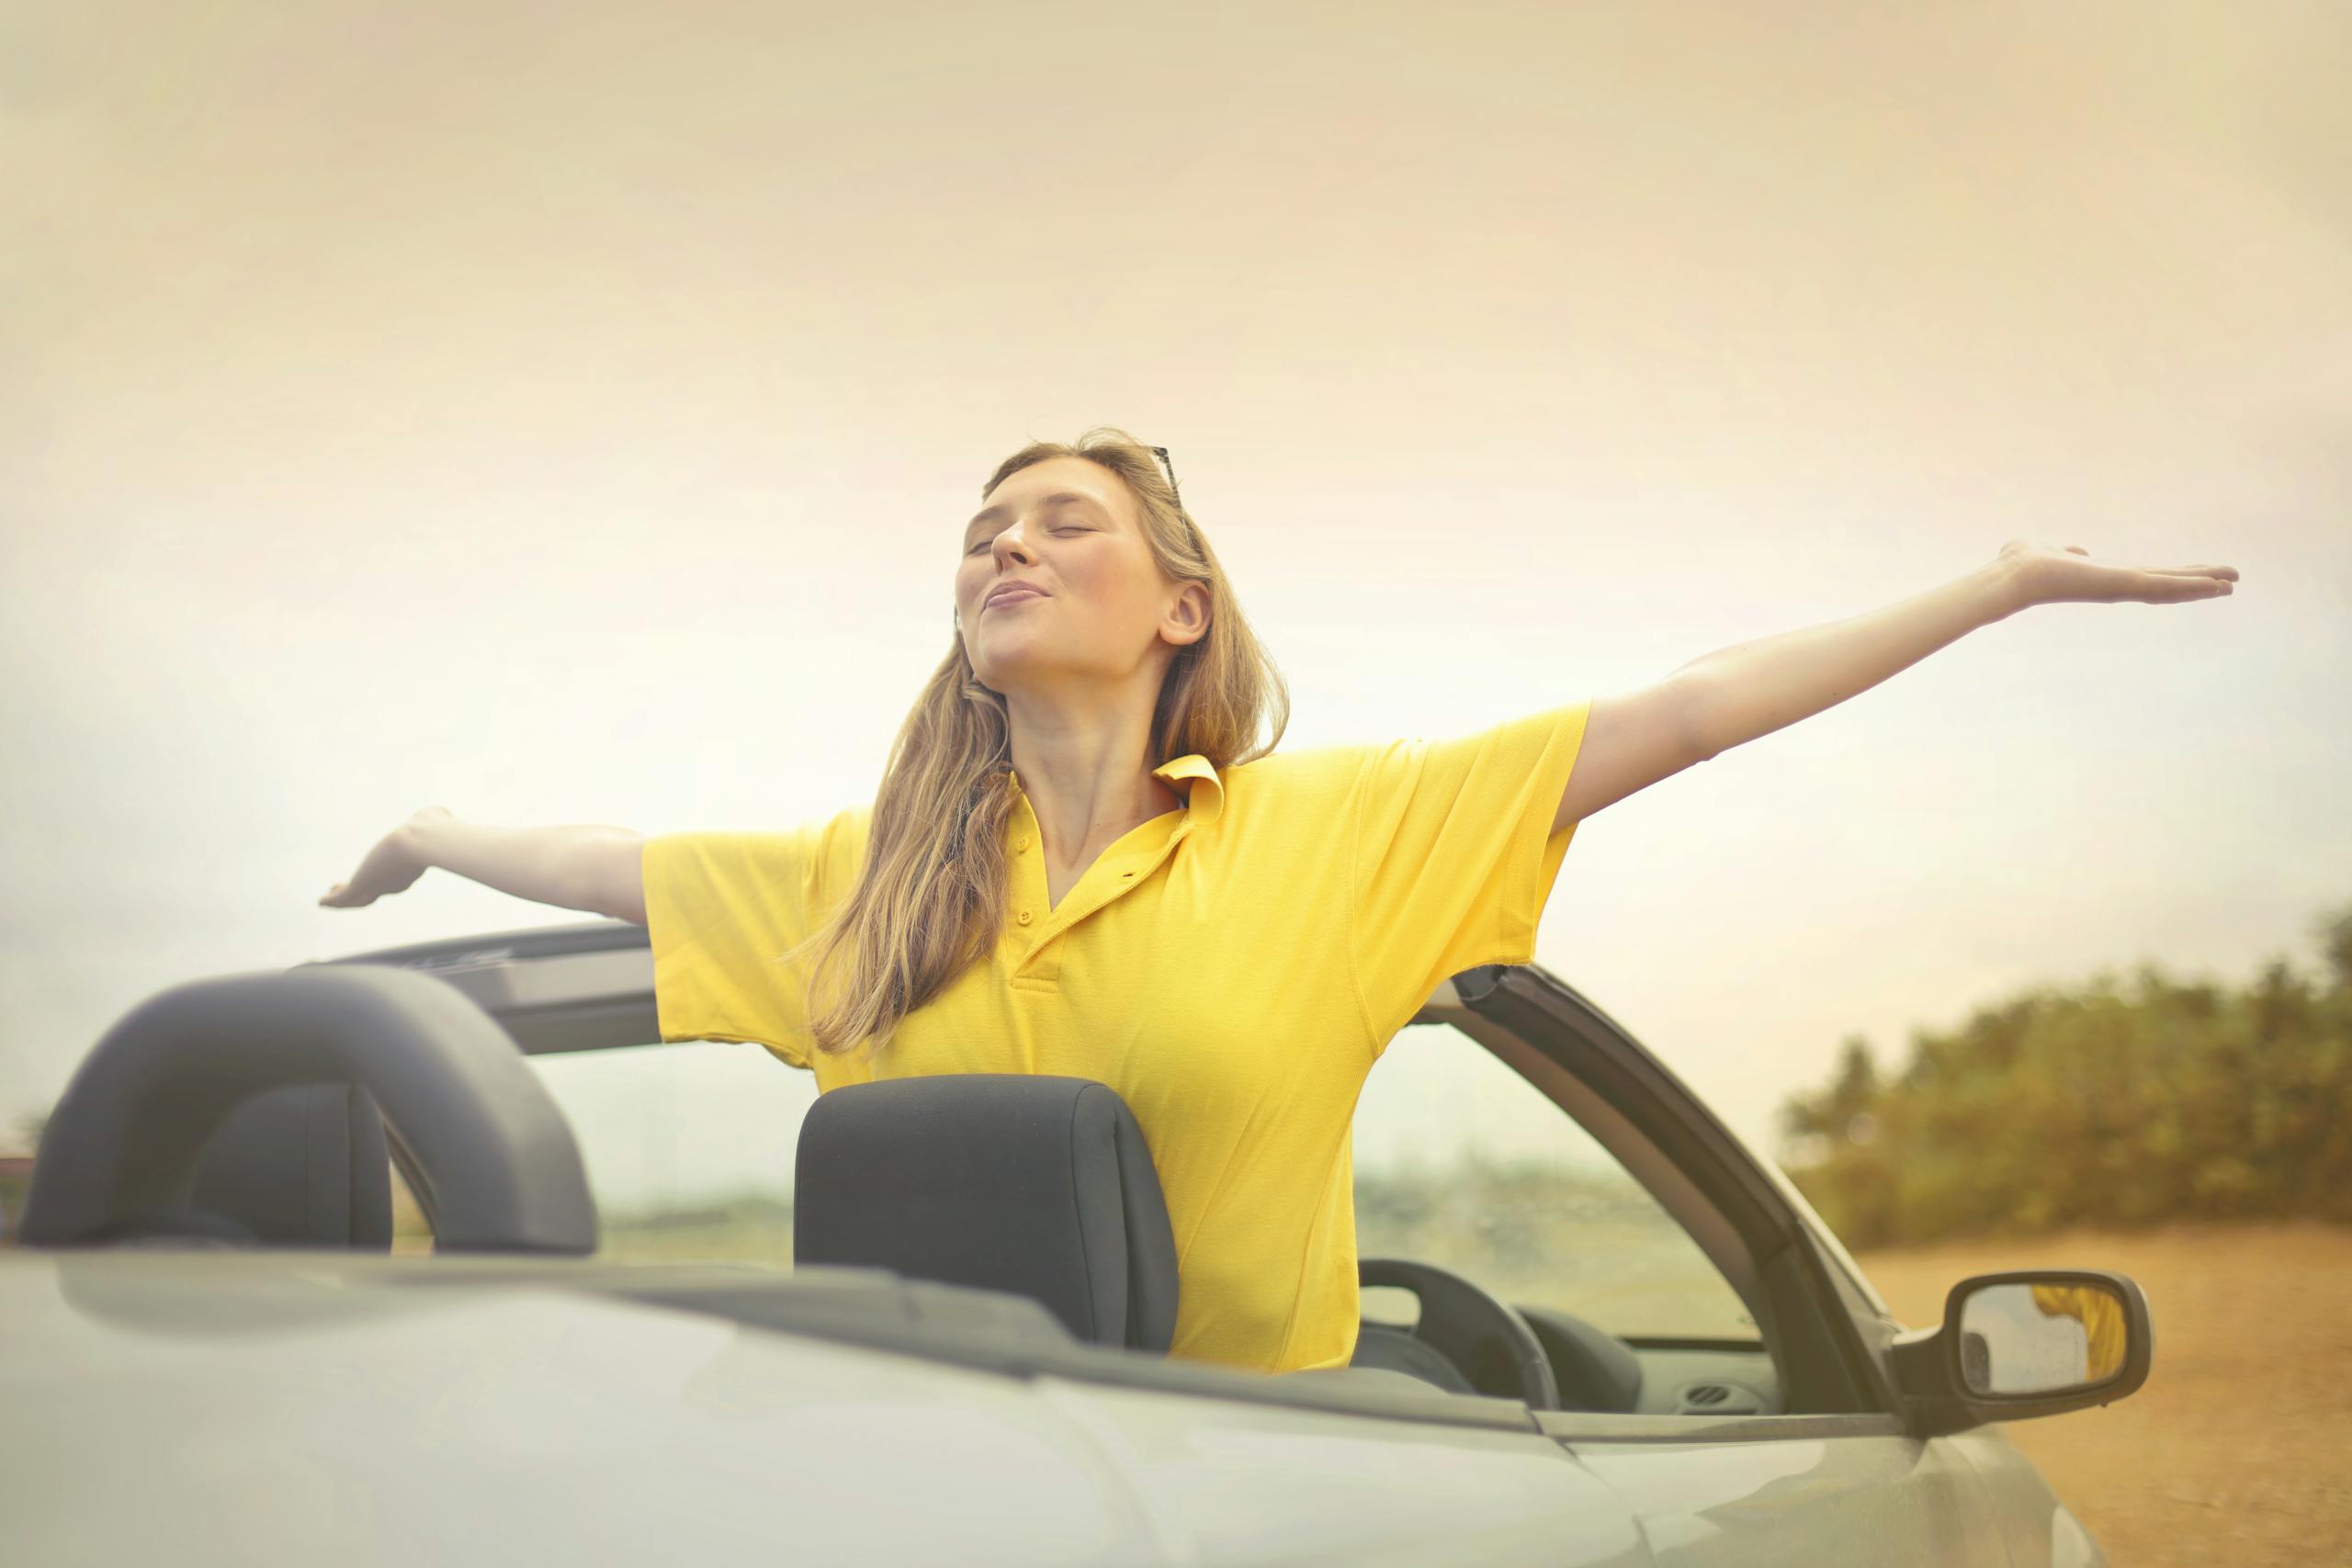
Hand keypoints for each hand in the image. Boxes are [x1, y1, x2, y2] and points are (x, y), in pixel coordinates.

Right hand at [319, 805, 448, 907]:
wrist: (420, 840)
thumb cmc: (430, 829)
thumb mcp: (432, 821)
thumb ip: (435, 819)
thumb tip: (440, 812)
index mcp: (409, 871)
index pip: (393, 881)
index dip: (382, 880)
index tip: (373, 873)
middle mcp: (394, 883)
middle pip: (373, 893)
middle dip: (359, 894)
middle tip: (344, 890)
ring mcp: (378, 885)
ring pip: (356, 898)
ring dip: (342, 899)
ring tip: (327, 899)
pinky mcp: (362, 883)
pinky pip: (344, 897)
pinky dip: (332, 901)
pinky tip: (321, 902)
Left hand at [1996, 538, 2238, 611]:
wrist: (2011, 576)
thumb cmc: (2019, 565)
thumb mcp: (2049, 550)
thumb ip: (2066, 550)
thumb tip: (2074, 550)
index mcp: (2104, 576)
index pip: (2149, 576)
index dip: (2175, 575)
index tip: (2199, 574)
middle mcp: (2116, 585)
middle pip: (2168, 583)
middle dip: (2198, 582)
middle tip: (2230, 582)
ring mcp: (2120, 587)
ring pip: (2171, 587)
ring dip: (2203, 585)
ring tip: (2232, 584)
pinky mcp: (2121, 585)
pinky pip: (2163, 585)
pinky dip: (2190, 586)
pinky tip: (2216, 586)